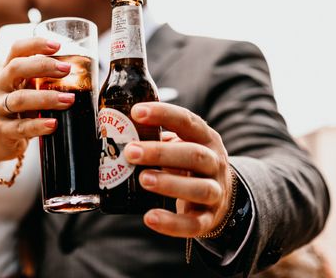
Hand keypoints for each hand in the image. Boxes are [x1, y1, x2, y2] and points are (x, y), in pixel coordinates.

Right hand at [0, 37, 74, 162]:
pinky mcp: (1, 130)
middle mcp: (0, 86)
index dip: (35, 44)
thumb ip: (48, 82)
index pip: (16, 50)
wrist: (1, 141)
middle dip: (42, 66)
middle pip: (15, 68)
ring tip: (68, 100)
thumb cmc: (23, 111)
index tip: (57, 45)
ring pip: (19, 99)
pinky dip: (38, 125)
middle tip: (67, 69)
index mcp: (9, 72)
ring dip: (46, 98)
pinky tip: (53, 124)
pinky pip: (20, 127)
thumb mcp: (32, 91)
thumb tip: (87, 74)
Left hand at [123, 102, 234, 237]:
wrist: (221, 197)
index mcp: (205, 138)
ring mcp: (215, 192)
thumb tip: (113, 130)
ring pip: (199, 188)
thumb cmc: (189, 164)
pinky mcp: (208, 219)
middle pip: (194, 155)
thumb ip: (157, 138)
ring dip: (169, 184)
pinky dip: (171, 223)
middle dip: (161, 153)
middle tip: (130, 152)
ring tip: (142, 179)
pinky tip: (150, 217)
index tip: (136, 112)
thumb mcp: (181, 145)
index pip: (187, 121)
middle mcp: (215, 163)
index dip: (163, 114)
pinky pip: (193, 224)